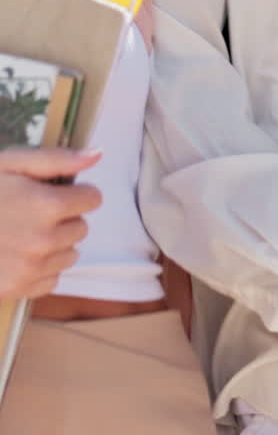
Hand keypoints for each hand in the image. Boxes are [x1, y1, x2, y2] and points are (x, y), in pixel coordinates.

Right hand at [0, 146, 102, 298]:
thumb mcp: (12, 164)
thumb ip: (56, 160)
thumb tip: (98, 155)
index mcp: (47, 205)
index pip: (92, 199)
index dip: (75, 192)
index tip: (56, 191)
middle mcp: (45, 241)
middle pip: (82, 227)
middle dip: (65, 217)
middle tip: (33, 211)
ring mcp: (32, 269)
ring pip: (70, 254)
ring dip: (56, 243)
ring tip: (24, 233)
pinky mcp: (19, 290)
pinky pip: (52, 279)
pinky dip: (41, 268)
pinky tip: (18, 254)